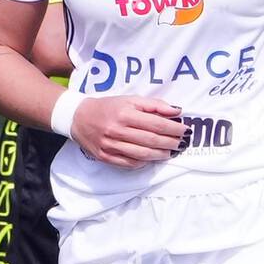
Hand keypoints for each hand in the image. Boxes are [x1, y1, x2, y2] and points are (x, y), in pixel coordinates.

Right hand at [70, 96, 187, 168]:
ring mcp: (110, 145)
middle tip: (181, 143)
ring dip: (160, 154)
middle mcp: (117, 130)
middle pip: (151, 140)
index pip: (156, 124)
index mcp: (124, 113)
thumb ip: (154, 105)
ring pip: (142, 154)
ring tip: (170, 152)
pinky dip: (143, 162)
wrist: (79, 117)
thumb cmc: (108, 107)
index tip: (184, 130)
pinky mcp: (105, 157)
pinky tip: (151, 158)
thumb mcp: (130, 99)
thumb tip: (177, 111)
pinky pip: (129, 163)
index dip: (173, 128)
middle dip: (170, 142)